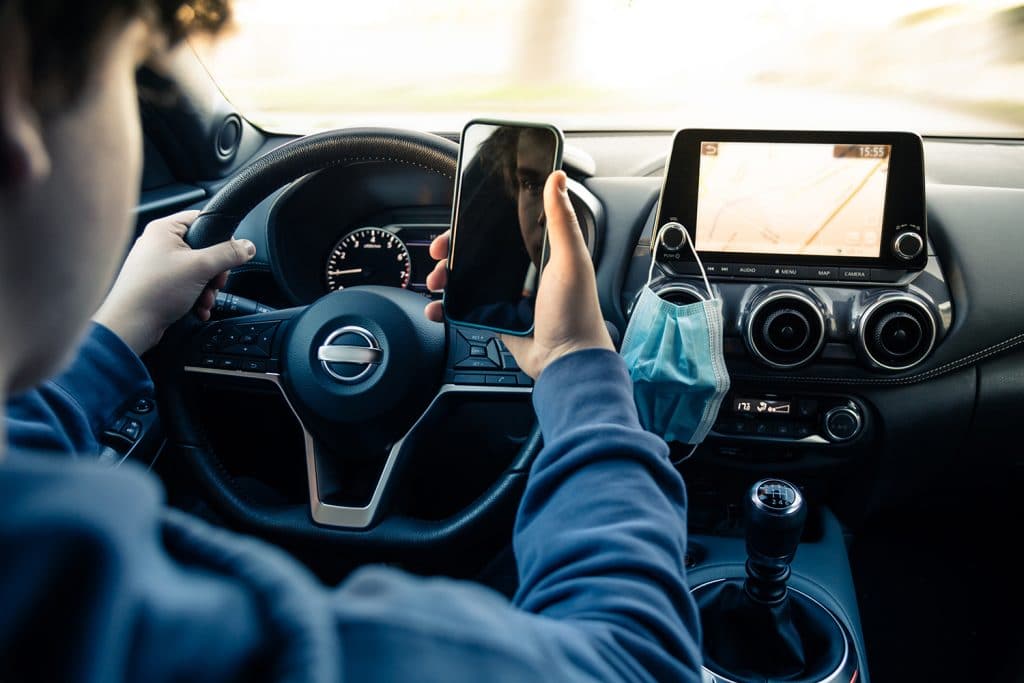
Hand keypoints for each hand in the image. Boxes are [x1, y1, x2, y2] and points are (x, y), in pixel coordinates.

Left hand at [93, 210, 254, 354]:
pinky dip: (195, 297)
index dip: (220, 236)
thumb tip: (247, 246)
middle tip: (216, 282)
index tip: (230, 253)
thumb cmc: (154, 291)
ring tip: (204, 299)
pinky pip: (185, 284)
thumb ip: (228, 254)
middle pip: (202, 248)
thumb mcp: (201, 267)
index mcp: (164, 229)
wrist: (130, 325)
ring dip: (207, 288)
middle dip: (214, 271)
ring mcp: (156, 264)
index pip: (201, 219)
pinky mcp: (157, 283)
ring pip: (196, 270)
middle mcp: (158, 243)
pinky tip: (197, 308)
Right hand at [425, 171, 612, 377]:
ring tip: (435, 284)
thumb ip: (562, 219)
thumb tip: (557, 178)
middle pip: (477, 255)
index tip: (455, 226)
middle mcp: (522, 273)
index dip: (475, 226)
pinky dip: (447, 309)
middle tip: (437, 256)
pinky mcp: (498, 321)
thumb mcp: (571, 260)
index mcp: (540, 254)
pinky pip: (466, 311)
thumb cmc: (577, 311)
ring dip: (445, 280)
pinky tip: (437, 309)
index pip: (500, 231)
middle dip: (452, 254)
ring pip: (467, 281)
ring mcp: (507, 298)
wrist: (568, 362)